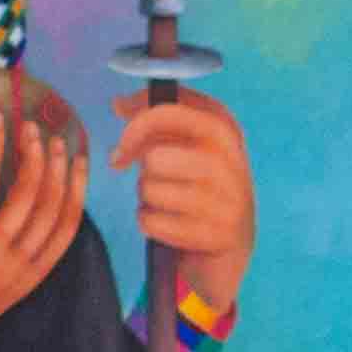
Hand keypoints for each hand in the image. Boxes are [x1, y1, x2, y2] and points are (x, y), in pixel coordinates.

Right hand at [0, 107, 84, 351]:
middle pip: (27, 194)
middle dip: (34, 154)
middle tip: (33, 127)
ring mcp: (16, 268)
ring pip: (52, 214)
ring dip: (60, 176)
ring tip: (62, 146)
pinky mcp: (29, 279)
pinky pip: (61, 239)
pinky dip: (73, 208)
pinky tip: (74, 183)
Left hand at [105, 90, 253, 327]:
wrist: (230, 248)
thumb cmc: (198, 190)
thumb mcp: (188, 149)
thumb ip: (158, 123)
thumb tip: (119, 103)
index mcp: (225, 133)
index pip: (174, 111)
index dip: (138, 123)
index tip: (122, 141)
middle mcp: (232, 162)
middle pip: (155, 157)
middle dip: (144, 172)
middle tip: (155, 180)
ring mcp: (228, 199)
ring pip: (151, 189)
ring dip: (147, 200)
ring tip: (169, 204)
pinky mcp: (217, 235)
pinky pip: (151, 222)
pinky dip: (149, 225)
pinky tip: (170, 227)